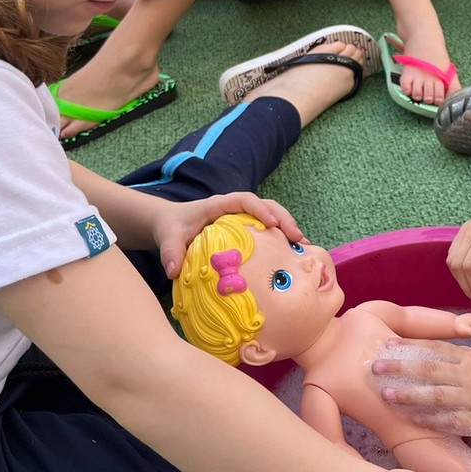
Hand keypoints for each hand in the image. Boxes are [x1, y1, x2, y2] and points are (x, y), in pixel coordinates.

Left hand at [153, 193, 302, 277]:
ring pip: (272, 217)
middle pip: (267, 206)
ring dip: (288, 229)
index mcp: (219, 205)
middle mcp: (235, 209)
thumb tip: (174, 271)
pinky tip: (292, 255)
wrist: (169, 224)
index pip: (244, 200)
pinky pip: (267, 232)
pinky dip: (281, 240)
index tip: (271, 223)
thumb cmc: (170, 227)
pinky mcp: (245, 231)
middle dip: (284, 219)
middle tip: (298, 238)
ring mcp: (242, 219)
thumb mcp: (167, 237)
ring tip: (304, 247)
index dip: (260, 209)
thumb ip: (170, 252)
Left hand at [373, 340, 470, 435]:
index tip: (388, 343)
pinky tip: (415, 420)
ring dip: (408, 393)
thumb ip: (470, 360)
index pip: (435, 349)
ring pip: (435, 394)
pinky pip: (452, 421)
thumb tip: (449, 362)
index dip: (409, 347)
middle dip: (400, 367)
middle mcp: (469, 374)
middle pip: (428, 369)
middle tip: (375, 365)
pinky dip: (432, 420)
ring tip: (386, 392)